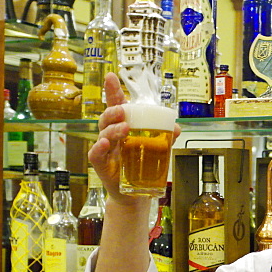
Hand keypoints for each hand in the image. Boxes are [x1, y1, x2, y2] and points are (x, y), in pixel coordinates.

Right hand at [88, 72, 180, 202]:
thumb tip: (176, 127)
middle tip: (122, 110)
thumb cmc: (142, 167)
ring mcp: (105, 149)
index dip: (113, 91)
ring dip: (112, 129)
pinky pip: (95, 154)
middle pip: (107, 117)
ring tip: (123, 128)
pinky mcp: (101, 165)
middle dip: (113, 111)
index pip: (117, 106)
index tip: (111, 77)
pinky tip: (103, 144)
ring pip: (103, 134)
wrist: (134, 194)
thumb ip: (165, 138)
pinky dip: (98, 148)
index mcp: (123, 127)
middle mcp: (111, 135)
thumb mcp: (157, 150)